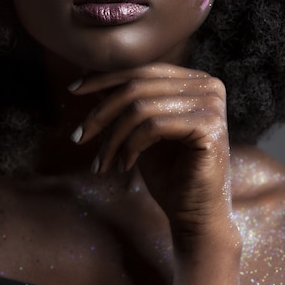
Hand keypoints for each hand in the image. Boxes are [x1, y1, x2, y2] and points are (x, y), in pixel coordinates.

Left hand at [69, 63, 232, 243]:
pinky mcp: (209, 128)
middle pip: (137, 87)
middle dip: (101, 113)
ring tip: (101, 163)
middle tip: (78, 137)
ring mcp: (212, 105)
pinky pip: (153, 127)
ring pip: (140, 108)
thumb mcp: (138, 129)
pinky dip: (130, 147)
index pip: (142, 70)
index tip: (72, 90)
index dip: (104, 78)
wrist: (194, 214)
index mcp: (194, 80)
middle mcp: (208, 86)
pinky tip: (124, 165)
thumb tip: (89, 77)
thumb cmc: (168, 172)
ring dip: (111, 138)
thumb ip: (123, 102)